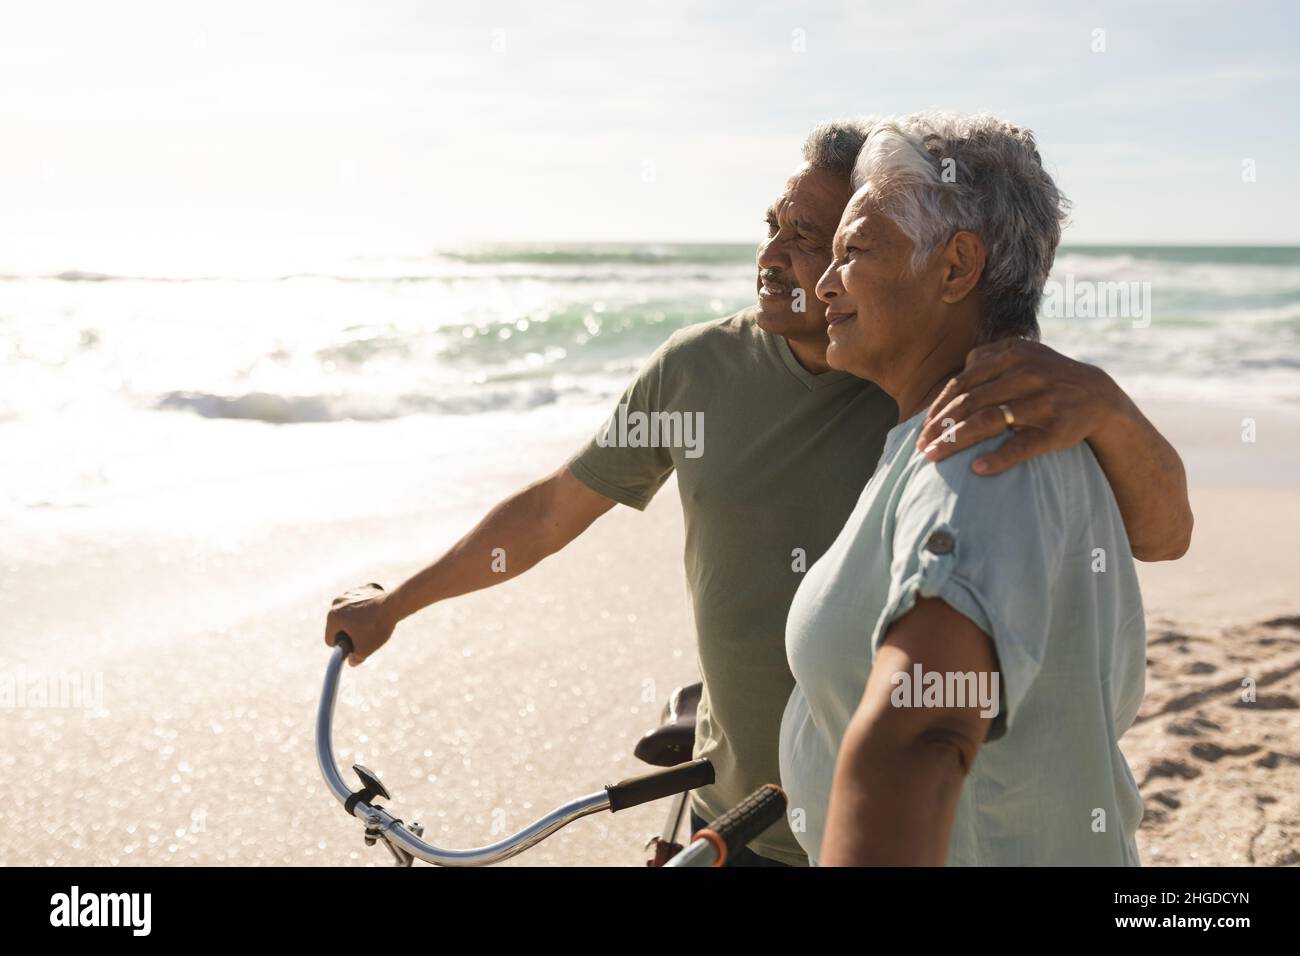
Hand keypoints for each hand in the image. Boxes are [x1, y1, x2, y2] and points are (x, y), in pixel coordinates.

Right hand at [324, 583, 395, 665]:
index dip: (342, 646)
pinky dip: (363, 610)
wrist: (394, 606)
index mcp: (332, 617)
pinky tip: (374, 614)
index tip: (355, 645)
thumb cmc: (377, 627)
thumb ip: (355, 659)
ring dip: (355, 621)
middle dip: (348, 633)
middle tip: (364, 635)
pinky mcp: (360, 589)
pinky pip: (357, 605)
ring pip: (347, 614)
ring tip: (370, 624)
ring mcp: (348, 593)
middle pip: (338, 626)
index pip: (330, 639)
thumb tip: (351, 661)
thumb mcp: (365, 650)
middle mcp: (336, 602)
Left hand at [916, 338, 1121, 475]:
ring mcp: (1042, 401)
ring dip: (956, 441)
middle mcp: (1026, 375)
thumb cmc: (1048, 378)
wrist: (1098, 396)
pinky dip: (998, 458)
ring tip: (935, 457)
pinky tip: (976, 469)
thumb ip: (988, 359)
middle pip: (970, 402)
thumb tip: (953, 378)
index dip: (938, 407)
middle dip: (941, 427)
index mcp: (1012, 355)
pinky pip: (1022, 445)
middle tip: (921, 447)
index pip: (962, 383)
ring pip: (989, 421)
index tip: (922, 428)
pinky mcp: (1056, 429)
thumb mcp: (1023, 355)